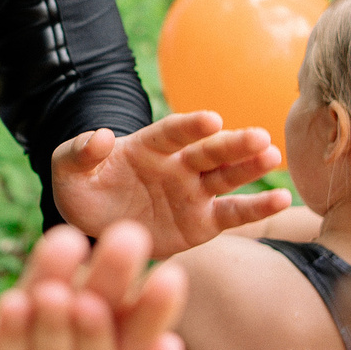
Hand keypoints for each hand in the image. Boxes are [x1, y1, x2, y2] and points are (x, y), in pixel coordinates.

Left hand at [54, 113, 289, 255]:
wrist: (95, 229)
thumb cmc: (83, 192)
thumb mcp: (67, 172)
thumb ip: (77, 152)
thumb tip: (100, 137)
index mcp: (148, 146)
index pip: (173, 132)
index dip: (191, 127)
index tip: (212, 120)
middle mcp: (178, 165)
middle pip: (209, 151)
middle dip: (233, 144)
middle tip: (260, 137)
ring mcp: (194, 192)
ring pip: (227, 176)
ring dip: (251, 167)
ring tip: (273, 157)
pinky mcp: (203, 223)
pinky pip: (233, 213)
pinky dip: (258, 207)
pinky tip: (283, 199)